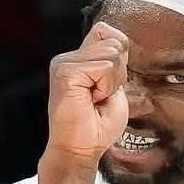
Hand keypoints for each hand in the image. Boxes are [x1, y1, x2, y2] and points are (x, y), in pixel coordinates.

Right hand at [44, 23, 129, 168]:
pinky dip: (105, 87)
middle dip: (118, 73)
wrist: (79, 151)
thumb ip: (115, 63)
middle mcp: (68, 58)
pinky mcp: (65, 72)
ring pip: (111, 53)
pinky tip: (90, 100)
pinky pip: (104, 67)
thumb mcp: (115, 89)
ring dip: (111, 82)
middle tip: (100, 97)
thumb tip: (119, 41)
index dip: (119, 58)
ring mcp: (64, 63)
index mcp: (78, 60)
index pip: (108, 32)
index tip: (107, 88)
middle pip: (113, 40)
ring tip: (94, 100)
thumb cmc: (96, 128)